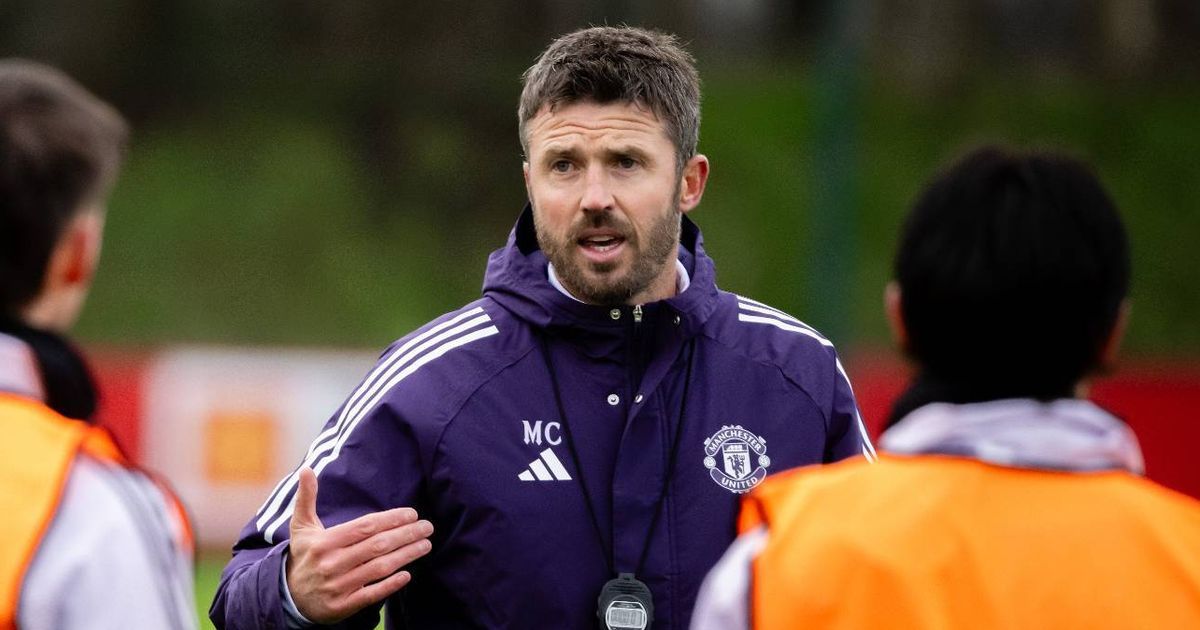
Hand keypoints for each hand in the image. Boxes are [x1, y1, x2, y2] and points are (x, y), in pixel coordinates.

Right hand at [285, 467, 433, 623]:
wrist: (290, 597)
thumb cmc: (304, 556)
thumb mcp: (301, 527)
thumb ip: (306, 498)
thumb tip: (306, 469)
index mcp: (324, 542)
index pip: (365, 527)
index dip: (391, 519)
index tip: (412, 513)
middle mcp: (332, 563)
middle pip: (377, 546)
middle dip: (406, 535)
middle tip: (427, 527)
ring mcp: (338, 586)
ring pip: (379, 568)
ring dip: (406, 555)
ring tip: (425, 545)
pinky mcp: (343, 606)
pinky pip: (372, 594)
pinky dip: (391, 584)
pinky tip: (408, 574)